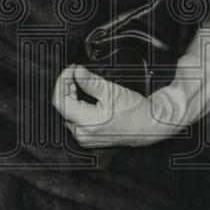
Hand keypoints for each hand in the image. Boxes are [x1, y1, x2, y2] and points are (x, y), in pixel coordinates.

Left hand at [52, 63, 186, 147]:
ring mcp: (85, 138)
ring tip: (81, 84)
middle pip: (64, 107)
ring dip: (72, 96)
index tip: (70, 70)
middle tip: (76, 74)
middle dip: (67, 87)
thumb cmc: (134, 111)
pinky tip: (85, 98)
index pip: (60, 101)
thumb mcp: (111, 91)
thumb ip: (89, 81)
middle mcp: (82, 134)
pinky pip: (75, 120)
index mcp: (87, 123)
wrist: (148, 124)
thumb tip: (75, 71)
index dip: (62, 82)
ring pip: (68, 113)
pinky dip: (77, 106)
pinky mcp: (88, 138)